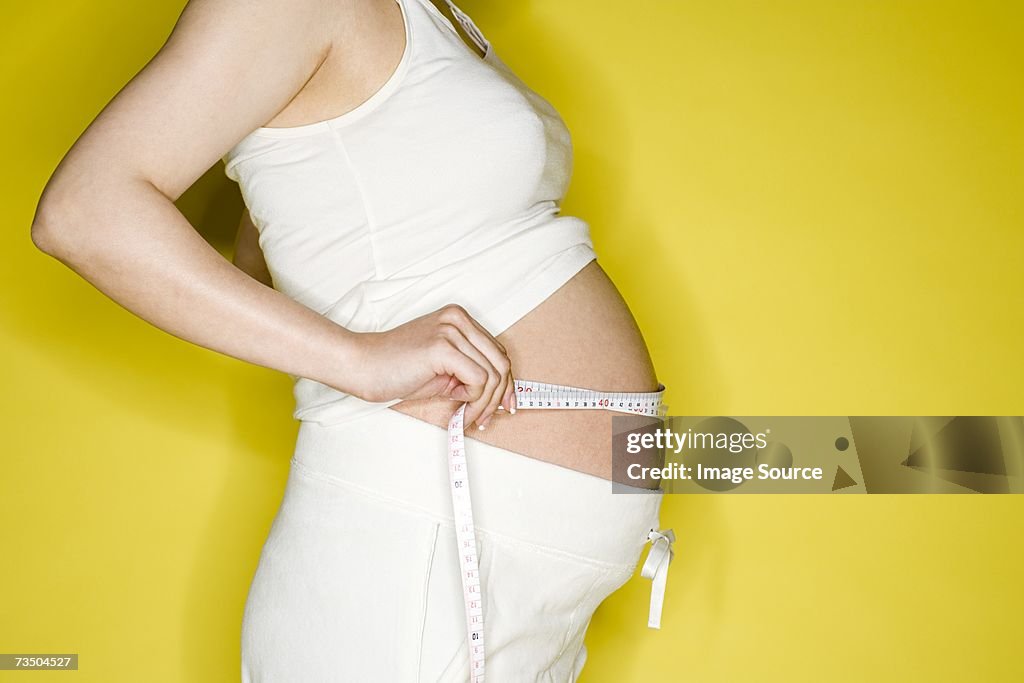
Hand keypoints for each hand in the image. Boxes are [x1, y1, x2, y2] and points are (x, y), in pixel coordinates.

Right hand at [347, 304, 515, 428]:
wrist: (362, 366)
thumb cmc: (396, 369)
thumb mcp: (443, 368)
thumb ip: (470, 371)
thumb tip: (498, 394)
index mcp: (460, 319)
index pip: (498, 352)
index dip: (505, 382)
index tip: (505, 405)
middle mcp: (458, 319)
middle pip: (501, 362)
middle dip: (499, 396)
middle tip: (485, 419)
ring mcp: (451, 330)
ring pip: (493, 374)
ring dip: (484, 403)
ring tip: (468, 416)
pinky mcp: (442, 347)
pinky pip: (478, 380)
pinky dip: (473, 399)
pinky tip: (457, 404)